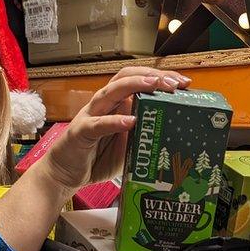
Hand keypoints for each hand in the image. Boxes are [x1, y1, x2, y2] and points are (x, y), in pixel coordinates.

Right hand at [38, 67, 190, 191]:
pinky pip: (99, 124)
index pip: (139, 81)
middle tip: (175, 82)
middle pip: (126, 77)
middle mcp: (104, 104)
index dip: (161, 78)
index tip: (184, 83)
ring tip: (155, 85)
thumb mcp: (128, 146)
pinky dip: (115, 121)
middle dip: (152, 76)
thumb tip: (173, 132)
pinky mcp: (81, 132)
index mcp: (116, 104)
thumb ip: (144, 135)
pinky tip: (131, 121)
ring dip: (135, 85)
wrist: (64, 174)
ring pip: (112, 92)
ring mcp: (91, 115)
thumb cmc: (96, 158)